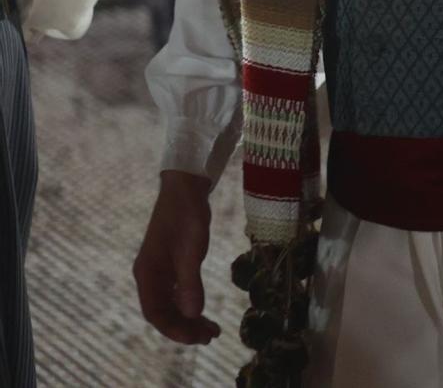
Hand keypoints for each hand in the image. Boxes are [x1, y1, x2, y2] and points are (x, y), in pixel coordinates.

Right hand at [133, 171, 220, 345]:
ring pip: (170, 304)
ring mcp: (159, 271)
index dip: (174, 329)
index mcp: (147, 274)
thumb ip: (189, 282)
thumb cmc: (186, 215)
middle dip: (184, 328)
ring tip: (211, 329)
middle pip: (163, 312)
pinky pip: (175, 293)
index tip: (196, 338)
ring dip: (188, 319)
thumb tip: (192, 314)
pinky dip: (188, 305)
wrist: (185, 188)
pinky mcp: (169, 265)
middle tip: (210, 337)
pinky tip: (201, 311)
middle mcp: (149, 276)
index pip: (156, 313)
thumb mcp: (191, 248)